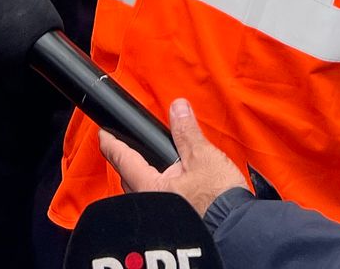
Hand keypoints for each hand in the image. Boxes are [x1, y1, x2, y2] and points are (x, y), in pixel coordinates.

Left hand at [98, 99, 247, 219]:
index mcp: (150, 187)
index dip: (112, 144)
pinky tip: (168, 187)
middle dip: (126, 162)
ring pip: (141, 192)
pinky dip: (157, 191)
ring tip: (149, 166)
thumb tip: (178, 109)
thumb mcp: (203, 157)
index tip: (103, 134)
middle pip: (129, 178)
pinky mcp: (173, 223)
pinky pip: (155, 202)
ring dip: (142, 178)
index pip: (123, 159)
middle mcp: (149, 203)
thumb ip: (186, 132)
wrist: (236, 231)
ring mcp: (159, 216)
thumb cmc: (219, 199)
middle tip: (125, 147)